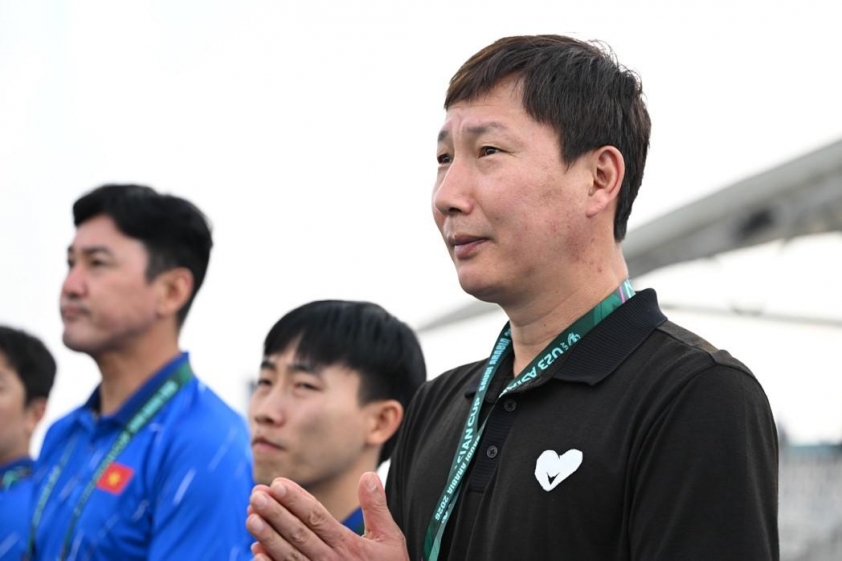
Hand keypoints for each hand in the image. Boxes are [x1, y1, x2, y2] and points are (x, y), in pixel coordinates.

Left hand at [247, 472, 409, 560]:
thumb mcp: (390, 539)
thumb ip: (377, 507)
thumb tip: (367, 475)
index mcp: (349, 546)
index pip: (317, 517)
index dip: (296, 500)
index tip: (277, 484)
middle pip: (298, 533)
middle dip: (275, 513)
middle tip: (256, 494)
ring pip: (288, 555)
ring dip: (268, 535)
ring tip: (251, 516)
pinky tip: (255, 550)